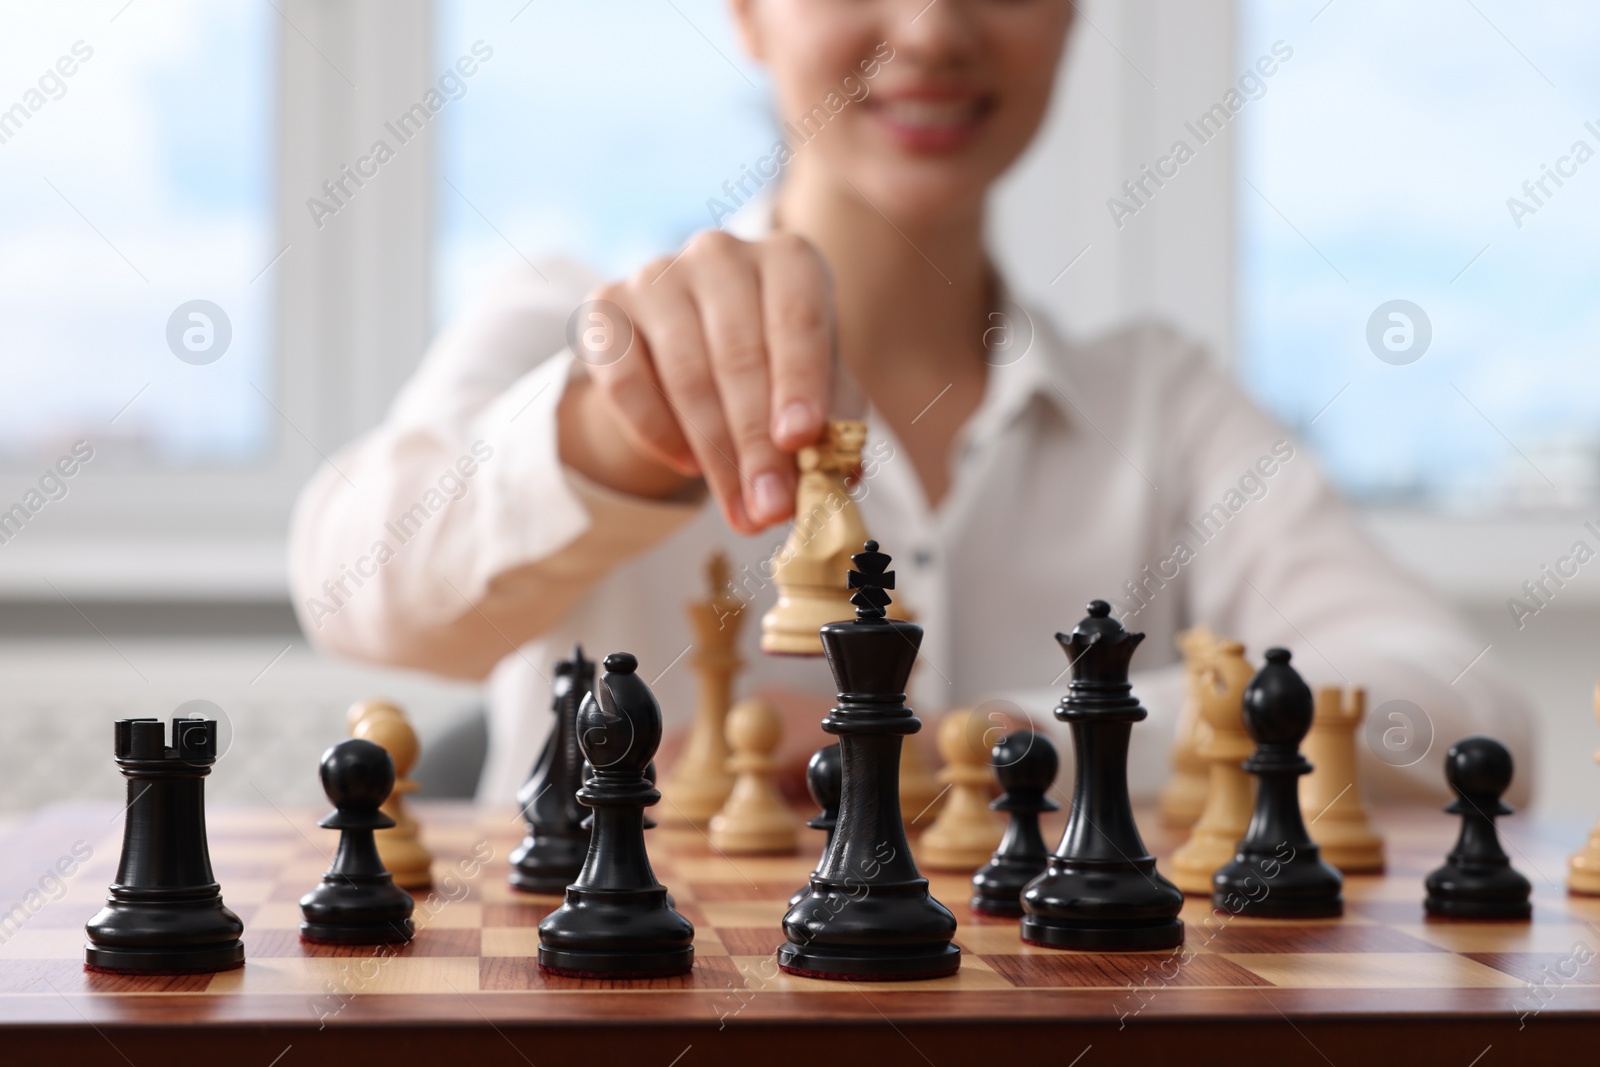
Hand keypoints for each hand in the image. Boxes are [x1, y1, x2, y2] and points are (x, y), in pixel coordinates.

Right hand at [557, 230, 834, 534]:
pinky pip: (625, 380)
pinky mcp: (606, 306)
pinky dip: (657, 431)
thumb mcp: (818, 387)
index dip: (799, 383)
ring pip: (685, 374)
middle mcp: (722, 254)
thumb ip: (834, 424)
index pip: (797, 320)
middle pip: (739, 357)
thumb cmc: (776, 365)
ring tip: (741, 510)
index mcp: (789, 259)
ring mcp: (659, 275)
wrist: (698, 348)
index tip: (799, 440)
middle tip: (771, 507)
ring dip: (715, 453)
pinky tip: (687, 464)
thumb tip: (838, 477)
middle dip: (757, 443)